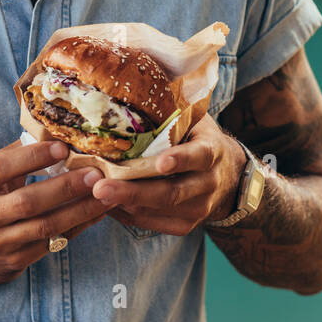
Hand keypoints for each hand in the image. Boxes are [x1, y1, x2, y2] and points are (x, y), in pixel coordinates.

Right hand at [0, 139, 108, 289]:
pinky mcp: (12, 263)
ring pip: (44, 227)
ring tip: (106, 194)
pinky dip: (77, 227)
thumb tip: (48, 130)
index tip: (62, 147)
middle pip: (27, 202)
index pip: (2, 169)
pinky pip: (51, 244)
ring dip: (80, 210)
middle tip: (95, 174)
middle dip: (65, 187)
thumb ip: (12, 156)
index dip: (33, 157)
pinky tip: (96, 213)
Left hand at [91, 115, 245, 235]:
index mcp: (212, 151)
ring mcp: (199, 208)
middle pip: (171, 192)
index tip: (161, 162)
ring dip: (124, 204)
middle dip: (134, 192)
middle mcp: (209, 183)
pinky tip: (106, 204)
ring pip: (157, 210)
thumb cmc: (197, 138)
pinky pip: (151, 224)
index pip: (199, 156)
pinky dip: (127, 215)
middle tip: (101, 188)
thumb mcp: (192, 121)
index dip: (180, 159)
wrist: (227, 174)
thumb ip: (170, 115)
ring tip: (93, 195)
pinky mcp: (186, 225)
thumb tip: (127, 96)